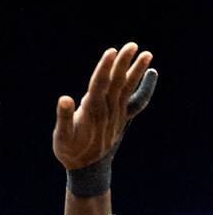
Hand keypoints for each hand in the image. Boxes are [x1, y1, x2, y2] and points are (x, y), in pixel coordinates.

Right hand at [53, 44, 156, 169]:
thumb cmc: (70, 150)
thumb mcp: (62, 137)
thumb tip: (65, 99)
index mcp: (91, 112)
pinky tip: (151, 74)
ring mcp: (117, 113)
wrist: (88, 169)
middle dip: (124, 63)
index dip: (105, 68)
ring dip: (138, 71)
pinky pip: (137, 101)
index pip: (99, 85)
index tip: (111, 52)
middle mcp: (107, 110)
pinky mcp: (123, 117)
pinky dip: (145, 88)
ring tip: (147, 55)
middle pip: (116, 82)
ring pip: (128, 88)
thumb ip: (64, 118)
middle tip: (132, 45)